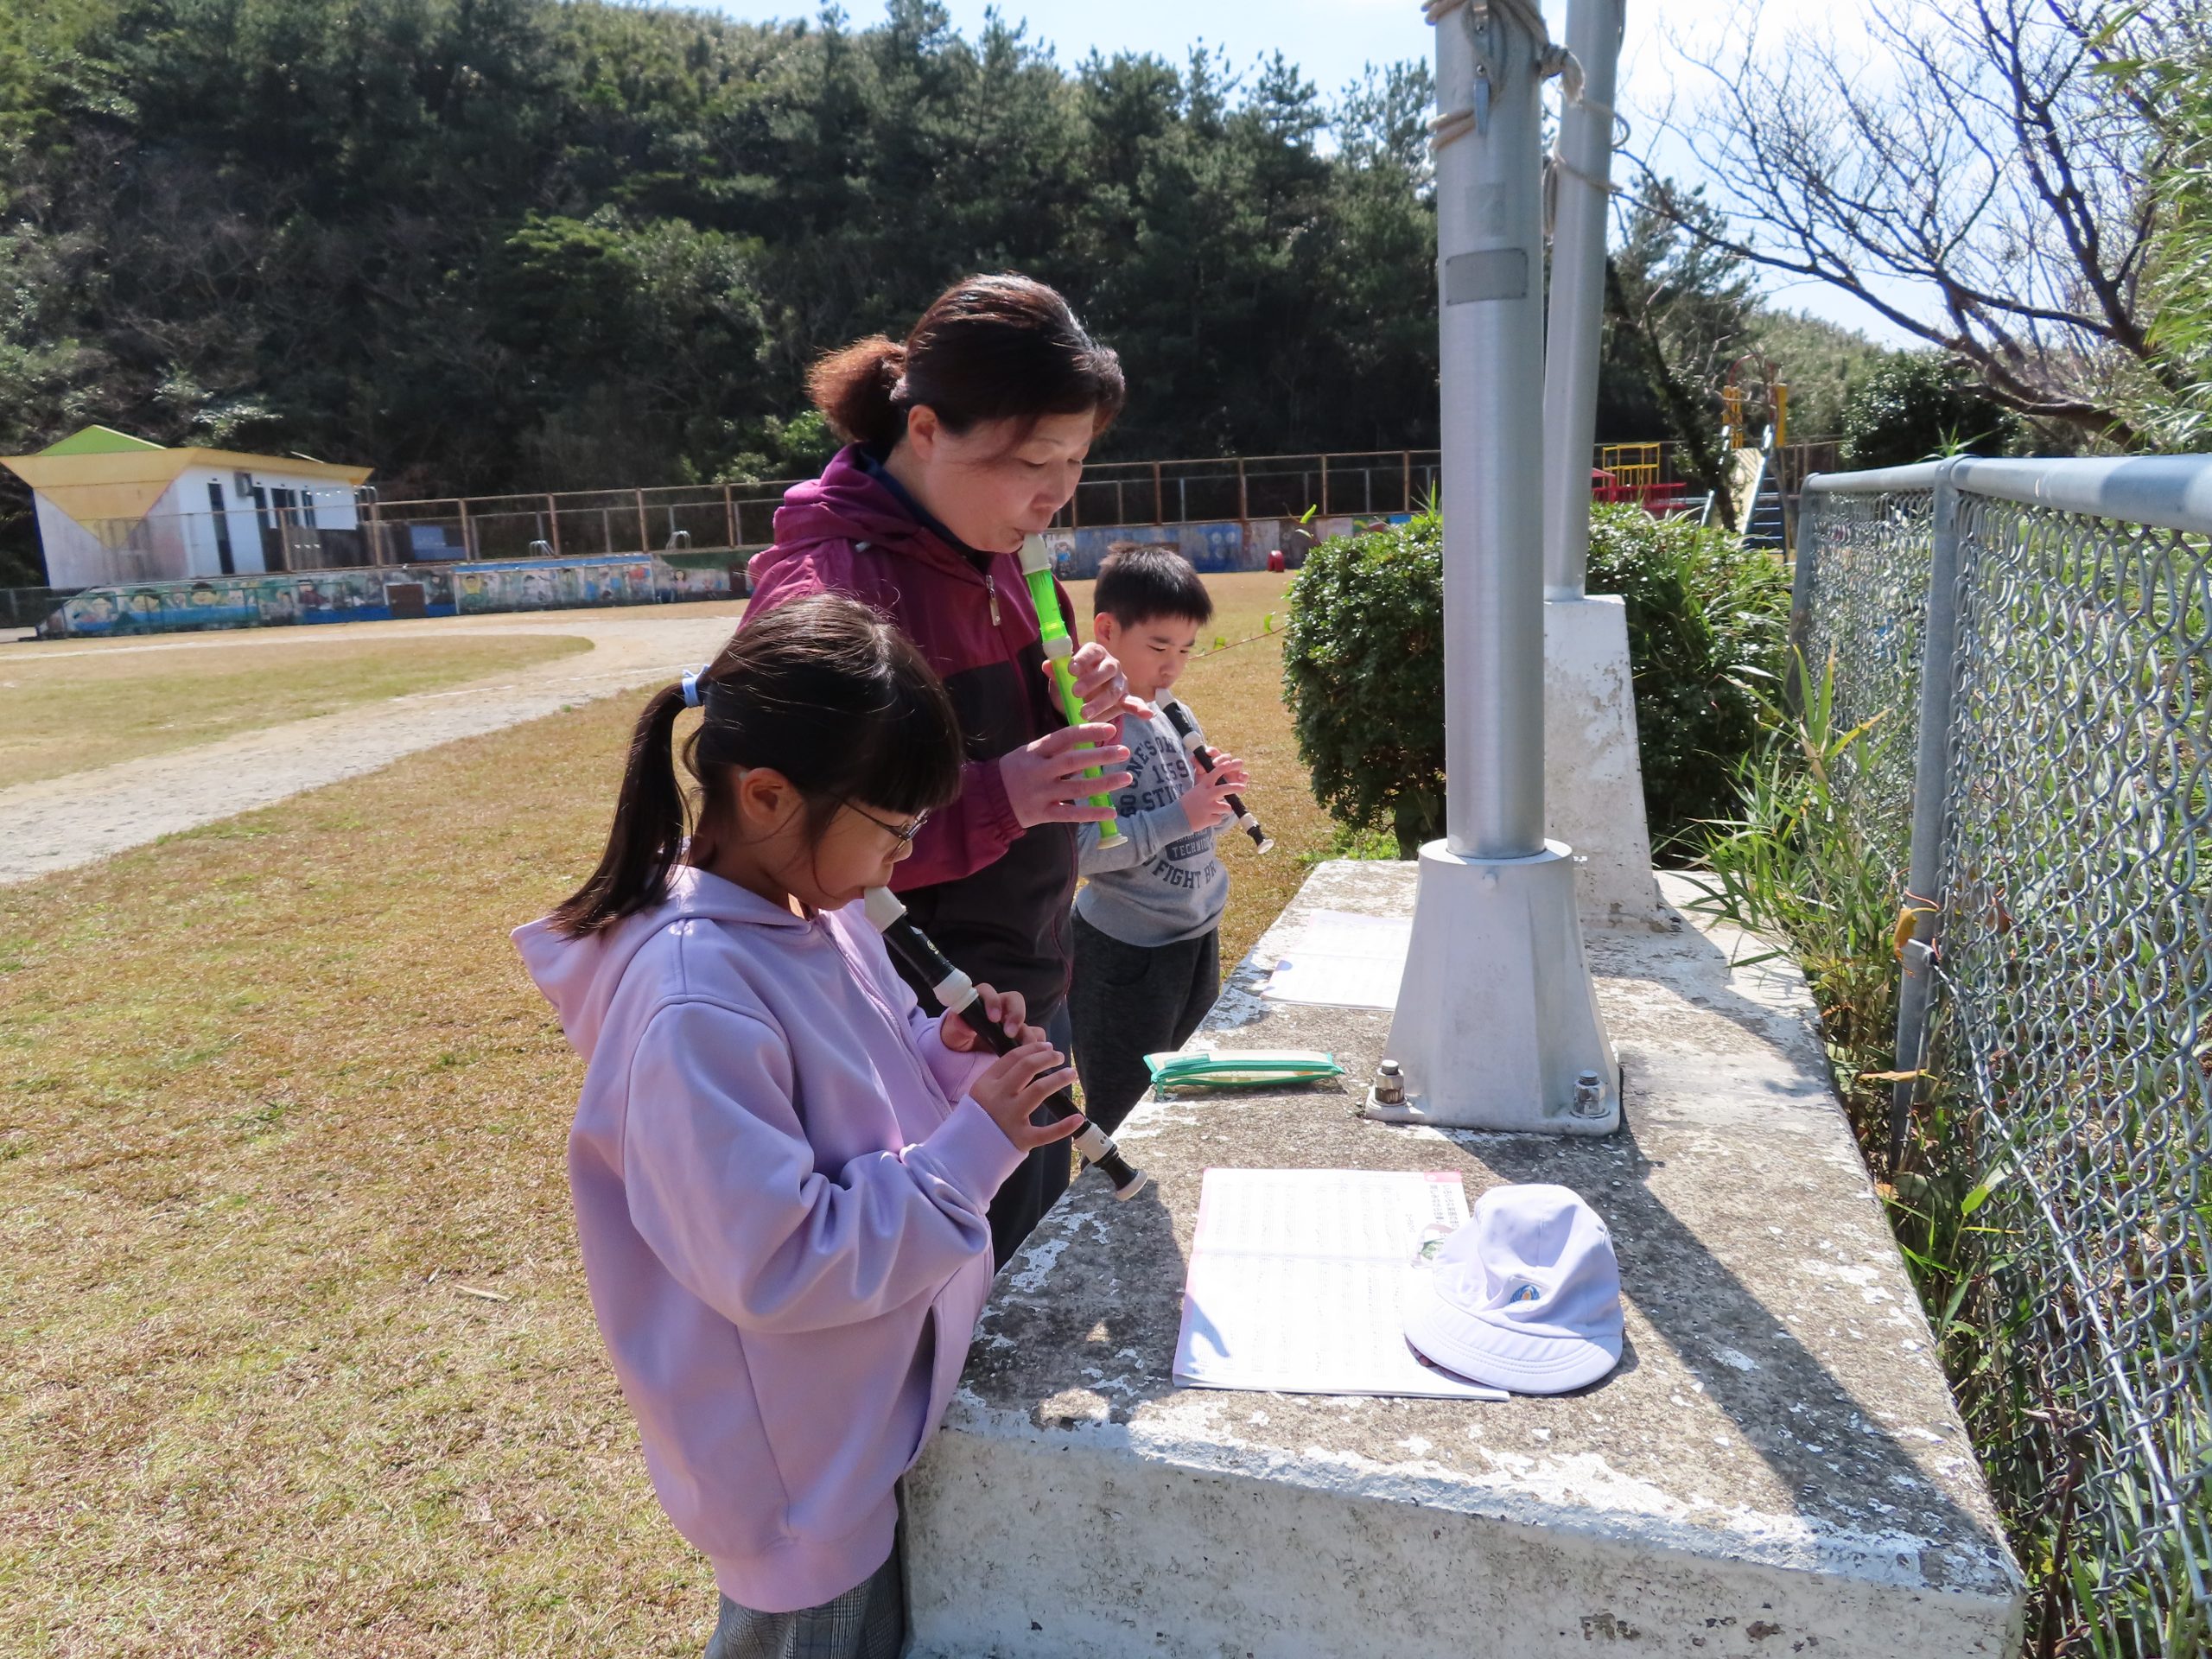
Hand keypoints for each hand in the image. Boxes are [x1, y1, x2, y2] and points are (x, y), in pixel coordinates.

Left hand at [939, 983, 1035, 1052]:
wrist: (964, 1055)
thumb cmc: (957, 1038)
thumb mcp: (952, 1034)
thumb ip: (956, 1027)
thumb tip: (962, 1022)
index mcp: (980, 1002)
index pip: (988, 991)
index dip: (992, 1001)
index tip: (993, 1018)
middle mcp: (1000, 1008)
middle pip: (1015, 1000)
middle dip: (1016, 1014)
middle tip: (1010, 1032)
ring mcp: (1012, 1022)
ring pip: (1027, 1020)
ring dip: (1028, 1033)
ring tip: (1025, 1048)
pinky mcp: (1022, 1036)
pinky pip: (1036, 1036)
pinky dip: (1037, 1044)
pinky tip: (1034, 1054)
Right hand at [969, 1039, 1084, 1151]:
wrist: (966, 1153)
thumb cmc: (977, 1120)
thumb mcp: (980, 1094)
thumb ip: (1000, 1078)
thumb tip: (1029, 1060)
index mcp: (987, 1084)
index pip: (1013, 1057)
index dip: (1033, 1048)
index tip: (1047, 1046)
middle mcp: (998, 1097)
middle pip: (1027, 1067)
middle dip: (1047, 1057)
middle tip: (1060, 1056)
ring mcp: (1010, 1118)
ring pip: (1039, 1090)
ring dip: (1059, 1078)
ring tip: (1071, 1074)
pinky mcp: (1021, 1139)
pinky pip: (1046, 1132)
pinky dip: (1064, 1126)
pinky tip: (1079, 1117)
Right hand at [998, 724, 1134, 827]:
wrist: (988, 800)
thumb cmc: (1014, 771)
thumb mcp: (1029, 753)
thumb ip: (1055, 750)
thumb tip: (1088, 745)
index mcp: (1035, 751)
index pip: (1064, 737)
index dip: (1088, 731)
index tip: (1111, 728)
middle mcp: (1038, 771)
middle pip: (1073, 762)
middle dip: (1101, 756)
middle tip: (1125, 752)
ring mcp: (1041, 794)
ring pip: (1077, 789)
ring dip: (1104, 783)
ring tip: (1126, 778)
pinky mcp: (1043, 814)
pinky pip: (1071, 815)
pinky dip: (1092, 813)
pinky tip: (1111, 812)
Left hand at [1057, 641, 1153, 723]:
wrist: (1079, 701)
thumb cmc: (1069, 685)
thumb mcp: (1059, 681)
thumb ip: (1055, 674)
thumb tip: (1047, 665)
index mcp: (1094, 654)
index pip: (1091, 651)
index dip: (1082, 659)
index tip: (1071, 669)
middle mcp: (1110, 665)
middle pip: (1106, 670)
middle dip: (1091, 681)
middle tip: (1075, 692)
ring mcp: (1120, 682)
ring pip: (1114, 690)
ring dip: (1100, 702)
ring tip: (1084, 713)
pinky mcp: (1124, 699)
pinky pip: (1133, 703)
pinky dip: (1139, 709)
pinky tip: (1147, 714)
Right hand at [1180, 750, 1249, 831]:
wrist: (1176, 818)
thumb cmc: (1188, 803)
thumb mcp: (1196, 791)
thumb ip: (1207, 786)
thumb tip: (1222, 784)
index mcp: (1202, 787)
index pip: (1213, 774)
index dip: (1222, 768)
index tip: (1229, 762)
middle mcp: (1205, 796)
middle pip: (1224, 789)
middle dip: (1235, 787)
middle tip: (1243, 787)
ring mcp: (1207, 807)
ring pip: (1226, 807)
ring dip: (1225, 809)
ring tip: (1217, 810)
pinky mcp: (1208, 819)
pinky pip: (1219, 818)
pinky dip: (1214, 819)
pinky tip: (1206, 819)